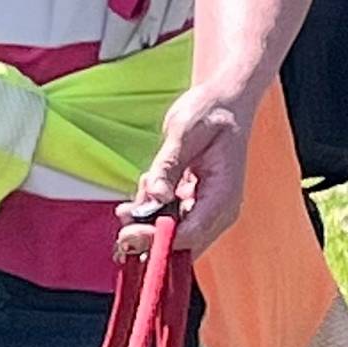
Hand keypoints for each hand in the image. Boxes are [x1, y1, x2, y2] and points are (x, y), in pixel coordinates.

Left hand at [117, 86, 253, 257]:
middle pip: (179, 243)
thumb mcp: (184, 132)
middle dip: (146, 233)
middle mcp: (218, 210)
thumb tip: (155, 198)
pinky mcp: (191, 205)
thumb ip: (167, 166)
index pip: (191, 235)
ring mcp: (205, 210)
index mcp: (223, 195)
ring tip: (147, 179)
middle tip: (124, 212)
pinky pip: (164, 219)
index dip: (157, 240)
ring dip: (145, 217)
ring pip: (167, 234)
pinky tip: (149, 181)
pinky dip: (148, 208)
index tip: (127, 233)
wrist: (223, 102)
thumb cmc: (210, 111)